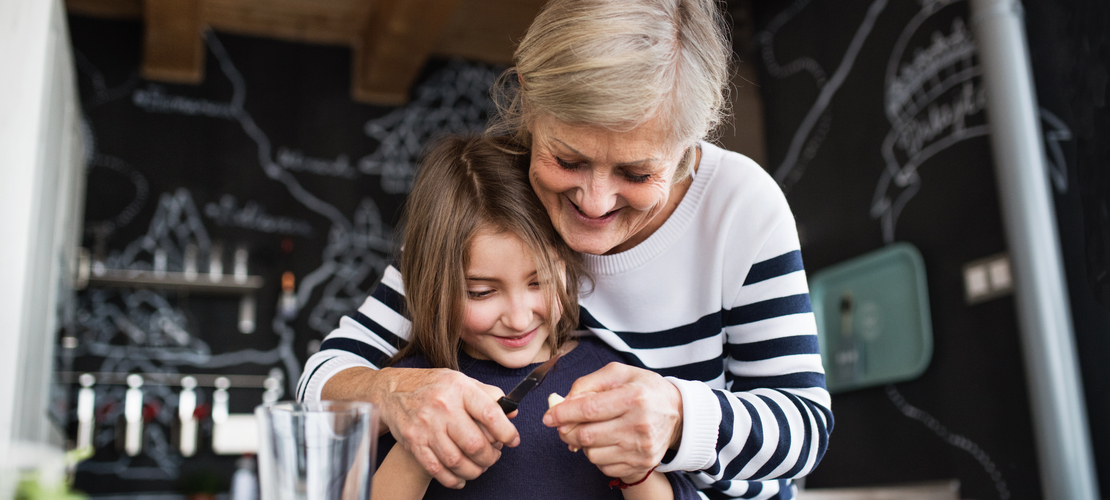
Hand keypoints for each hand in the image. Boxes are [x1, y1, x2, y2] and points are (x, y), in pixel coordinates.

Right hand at [376, 367, 520, 487]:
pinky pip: (436, 469)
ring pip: (456, 461)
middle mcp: (442, 407)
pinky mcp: (413, 442)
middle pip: (474, 444)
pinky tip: (460, 478)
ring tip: (479, 467)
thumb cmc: (433, 386)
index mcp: (459, 388)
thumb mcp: (462, 381)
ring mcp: (426, 426)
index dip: (506, 432)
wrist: (392, 391)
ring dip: (474, 470)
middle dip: (490, 457)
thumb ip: (489, 395)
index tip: (513, 440)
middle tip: (494, 456)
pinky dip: (452, 479)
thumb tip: (512, 412)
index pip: (489, 413)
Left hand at [542, 363, 681, 478]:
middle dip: (566, 431)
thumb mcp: (619, 374)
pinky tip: (606, 442)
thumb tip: (561, 402)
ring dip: (582, 444)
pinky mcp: (641, 465)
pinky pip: (604, 466)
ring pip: (592, 454)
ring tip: (592, 431)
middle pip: (586, 436)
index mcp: (634, 397)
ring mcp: (641, 448)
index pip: (588, 409)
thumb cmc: (644, 389)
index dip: (562, 414)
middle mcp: (639, 425)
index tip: (548, 417)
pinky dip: (598, 455)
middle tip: (563, 425)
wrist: (677, 413)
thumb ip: (588, 384)